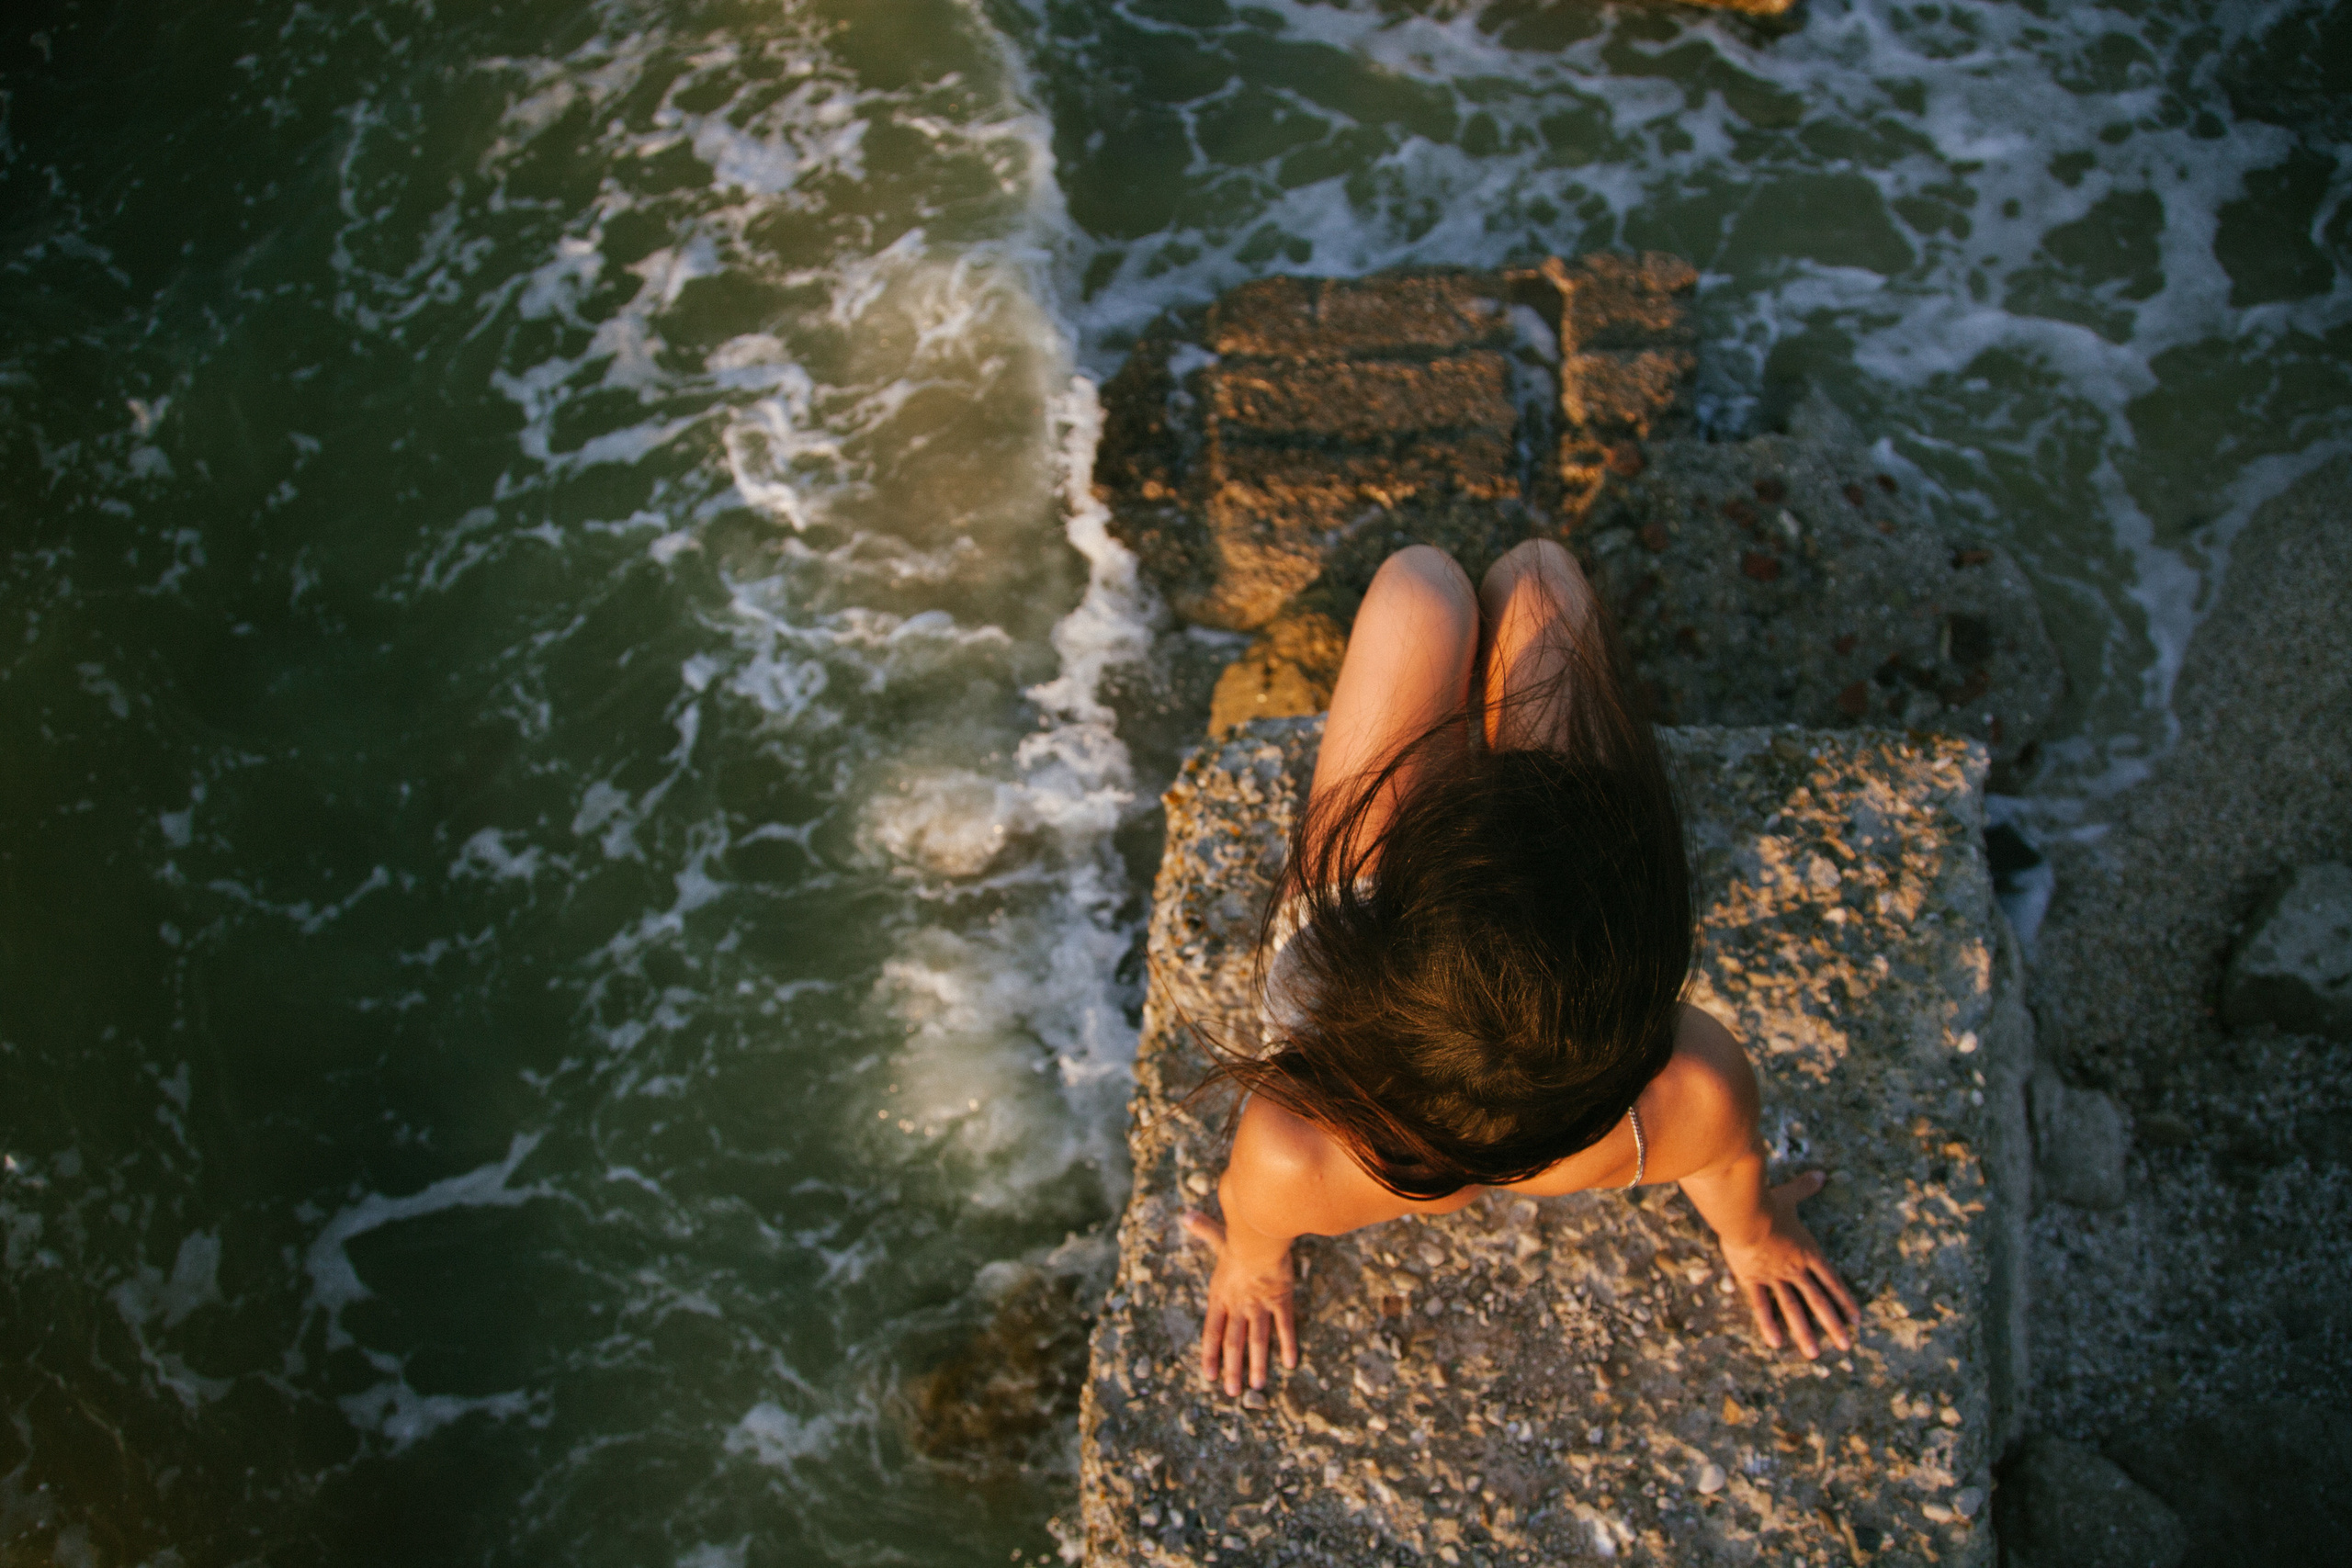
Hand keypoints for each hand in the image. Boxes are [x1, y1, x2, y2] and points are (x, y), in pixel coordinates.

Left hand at [1180, 1209, 1298, 1396]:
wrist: (1261, 1237)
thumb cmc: (1240, 1236)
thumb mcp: (1219, 1236)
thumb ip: (1203, 1230)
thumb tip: (1185, 1215)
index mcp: (1220, 1295)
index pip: (1212, 1331)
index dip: (1210, 1354)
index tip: (1208, 1375)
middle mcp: (1238, 1305)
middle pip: (1233, 1343)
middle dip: (1231, 1369)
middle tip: (1230, 1392)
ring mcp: (1259, 1305)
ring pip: (1257, 1341)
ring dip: (1257, 1365)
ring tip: (1256, 1387)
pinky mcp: (1280, 1301)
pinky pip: (1284, 1327)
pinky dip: (1288, 1345)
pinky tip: (1290, 1363)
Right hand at [1717, 1170, 1860, 1358]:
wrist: (1746, 1213)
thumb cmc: (1768, 1202)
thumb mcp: (1790, 1194)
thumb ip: (1806, 1187)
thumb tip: (1822, 1174)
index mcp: (1808, 1252)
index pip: (1832, 1281)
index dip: (1845, 1300)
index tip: (1857, 1319)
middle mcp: (1795, 1269)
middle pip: (1818, 1301)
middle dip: (1833, 1324)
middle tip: (1846, 1345)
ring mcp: (1775, 1276)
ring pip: (1793, 1309)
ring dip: (1805, 1332)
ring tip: (1814, 1353)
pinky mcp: (1753, 1279)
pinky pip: (1762, 1305)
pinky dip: (1769, 1324)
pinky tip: (1776, 1342)